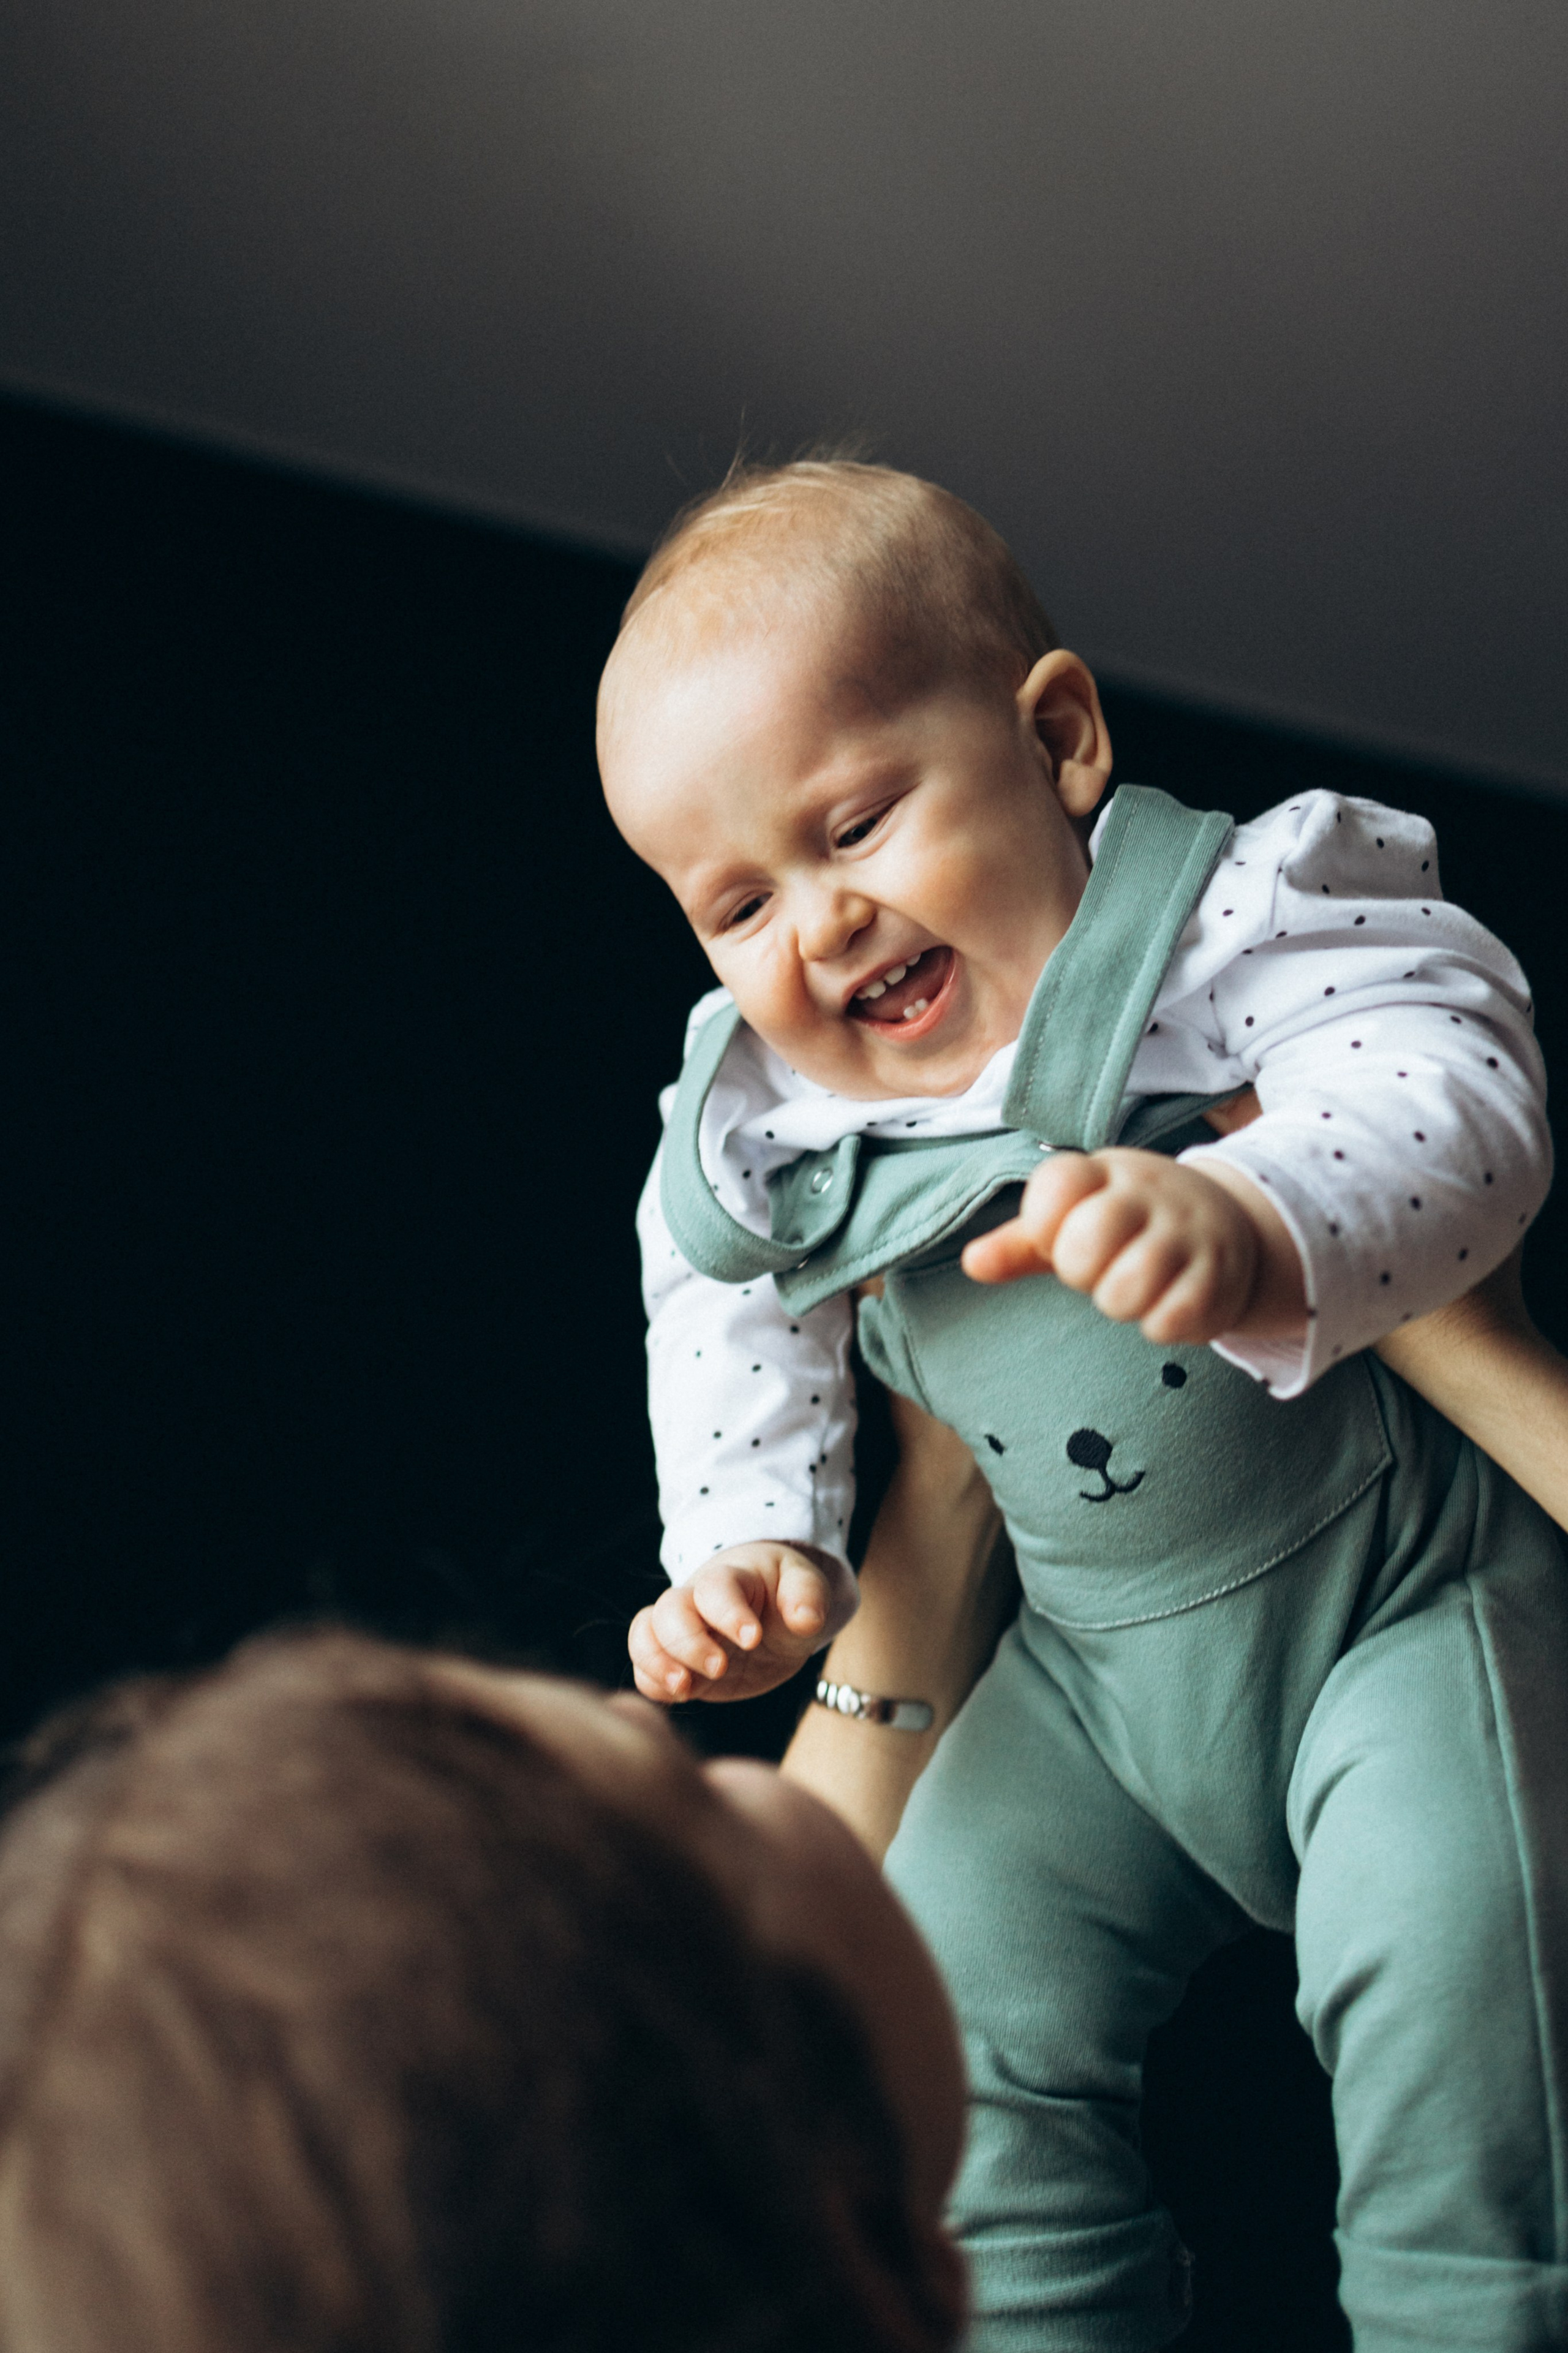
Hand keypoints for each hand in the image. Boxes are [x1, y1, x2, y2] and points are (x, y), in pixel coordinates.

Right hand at [629, 1542, 857, 1704]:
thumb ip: (807, 1597)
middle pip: (669, 1609)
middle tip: (719, 1668)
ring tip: (686, 1689)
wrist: (771, 1614)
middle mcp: (696, 1601)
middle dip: (687, 1642)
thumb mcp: (806, 1587)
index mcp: (730, 1578)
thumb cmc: (786, 1595)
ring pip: (645, 1633)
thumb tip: (807, 1619)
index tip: (753, 1638)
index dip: (728, 1613)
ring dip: (657, 1662)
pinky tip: (680, 1696)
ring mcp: (683, 1632)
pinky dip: (652, 1682)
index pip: (715, 1587)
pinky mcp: (677, 1661)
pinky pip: (644, 1668)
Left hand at [960, 1147, 1299, 1345]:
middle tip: (1100, 1267)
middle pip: (1085, 1243)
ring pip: (1124, 1290)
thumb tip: (973, 1262)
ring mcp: (1187, 1233)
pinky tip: (1167, 1303)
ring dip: (1119, 1302)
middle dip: (1081, 1271)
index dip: (1044, 1225)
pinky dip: (1158, 1324)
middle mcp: (1148, 1194)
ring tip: (1133, 1286)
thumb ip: (1021, 1244)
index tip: (1062, 1234)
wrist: (1226, 1229)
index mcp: (1103, 1172)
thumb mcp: (1073, 1222)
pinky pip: (1168, 1320)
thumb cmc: (1127, 1228)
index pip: (1056, 1186)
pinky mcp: (1217, 1278)